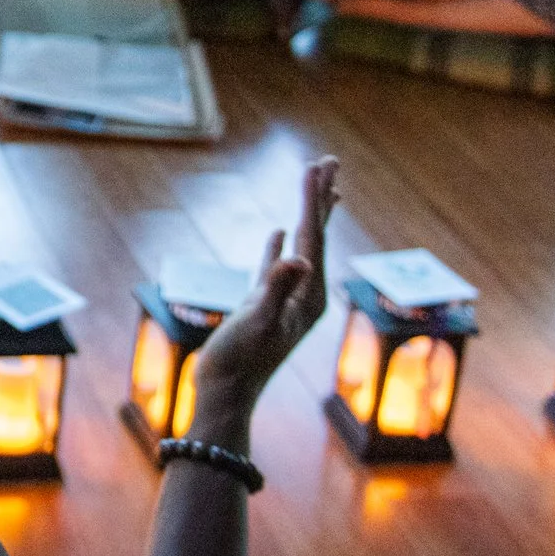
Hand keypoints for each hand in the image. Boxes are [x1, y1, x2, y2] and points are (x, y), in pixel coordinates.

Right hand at [191, 156, 335, 432]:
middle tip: (329, 161)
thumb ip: (276, 288)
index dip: (313, 200)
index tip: (315, 165)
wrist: (225, 395)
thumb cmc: (240, 361)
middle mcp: (304, 294)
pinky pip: (275, 265)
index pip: (312, 237)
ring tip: (315, 187)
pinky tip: (275, 231)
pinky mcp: (263, 305)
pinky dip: (277, 245)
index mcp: (308, 295)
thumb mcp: (258, 322)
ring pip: (300, 244)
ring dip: (305, 214)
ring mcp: (285, 299)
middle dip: (321, 198)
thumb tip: (298, 258)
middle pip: (316, 234)